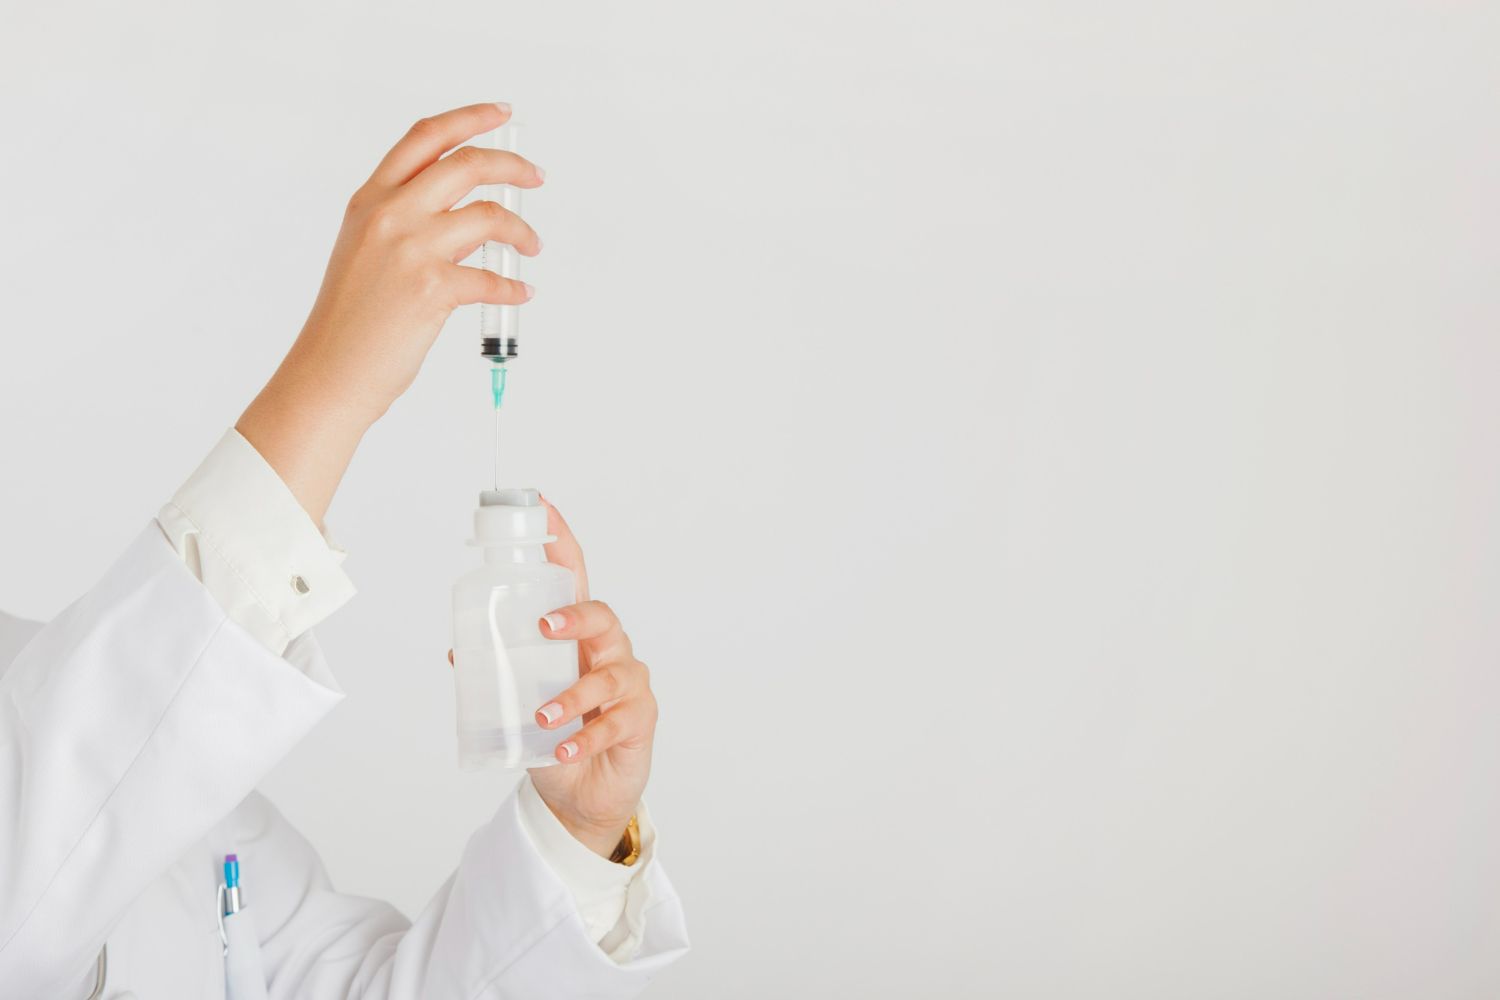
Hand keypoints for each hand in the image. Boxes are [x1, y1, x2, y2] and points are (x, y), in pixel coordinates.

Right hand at [237, 102, 543, 522]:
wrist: (330, 372)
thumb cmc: (349, 321)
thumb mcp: (364, 250)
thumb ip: (405, 220)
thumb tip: (466, 213)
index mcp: (371, 199)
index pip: (426, 138)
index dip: (469, 119)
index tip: (501, 114)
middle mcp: (390, 214)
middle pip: (468, 164)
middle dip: (513, 164)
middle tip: (535, 176)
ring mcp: (410, 249)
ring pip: (490, 216)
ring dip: (522, 232)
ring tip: (531, 248)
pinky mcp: (431, 289)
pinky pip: (493, 278)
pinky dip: (514, 288)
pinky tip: (520, 294)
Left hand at [527, 499, 657, 857]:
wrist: (580, 795)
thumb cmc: (555, 732)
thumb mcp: (520, 698)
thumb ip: (496, 671)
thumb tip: (459, 649)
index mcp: (578, 635)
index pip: (574, 577)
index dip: (561, 541)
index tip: (542, 509)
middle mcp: (609, 651)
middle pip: (604, 617)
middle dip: (577, 616)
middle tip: (545, 626)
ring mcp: (628, 686)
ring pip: (609, 674)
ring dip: (572, 695)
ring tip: (542, 715)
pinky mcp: (638, 722)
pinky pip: (615, 723)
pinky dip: (585, 738)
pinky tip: (563, 749)